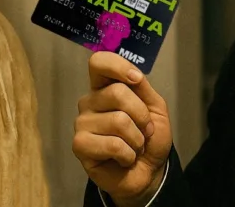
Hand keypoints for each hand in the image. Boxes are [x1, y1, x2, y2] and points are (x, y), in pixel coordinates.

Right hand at [73, 52, 172, 206]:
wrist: (149, 171)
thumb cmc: (149, 138)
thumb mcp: (155, 108)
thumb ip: (143, 88)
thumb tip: (134, 75)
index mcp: (105, 86)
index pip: (98, 62)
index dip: (117, 66)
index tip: (136, 80)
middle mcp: (90, 101)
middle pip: (117, 92)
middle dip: (141, 115)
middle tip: (144, 131)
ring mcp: (82, 122)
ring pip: (118, 121)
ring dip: (137, 139)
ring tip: (134, 147)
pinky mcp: (80, 145)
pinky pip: (113, 144)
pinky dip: (128, 154)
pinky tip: (124, 158)